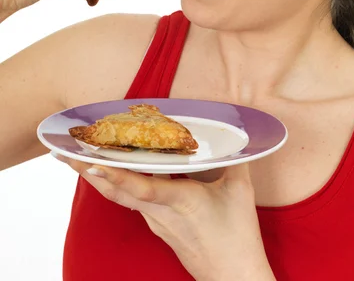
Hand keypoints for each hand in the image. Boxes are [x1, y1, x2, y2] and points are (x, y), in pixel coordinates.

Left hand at [57, 156, 274, 280]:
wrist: (233, 277)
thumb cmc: (236, 235)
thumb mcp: (240, 191)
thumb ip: (235, 158)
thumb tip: (237, 133)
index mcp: (179, 201)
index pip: (141, 187)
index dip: (114, 175)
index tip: (89, 163)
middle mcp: (160, 212)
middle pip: (117, 192)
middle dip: (90, 172)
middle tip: (67, 154)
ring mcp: (156, 222)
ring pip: (122, 198)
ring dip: (101, 178)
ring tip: (84, 159)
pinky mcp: (159, 227)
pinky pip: (134, 202)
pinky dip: (120, 186)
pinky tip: (119, 174)